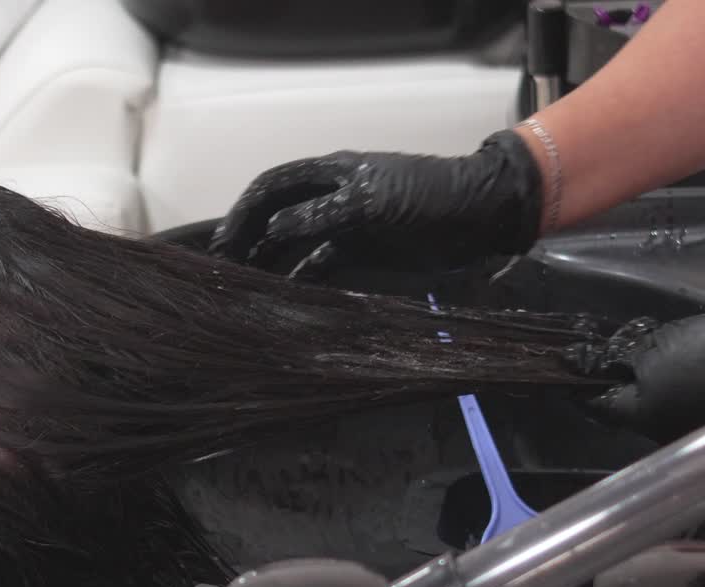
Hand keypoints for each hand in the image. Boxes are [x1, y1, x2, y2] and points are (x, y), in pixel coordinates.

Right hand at [208, 130, 544, 279]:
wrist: (481, 214)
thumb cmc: (429, 196)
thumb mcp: (371, 201)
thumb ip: (320, 215)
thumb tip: (274, 228)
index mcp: (332, 173)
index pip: (273, 186)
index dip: (245, 211)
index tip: (223, 241)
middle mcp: (333, 197)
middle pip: (278, 216)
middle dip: (251, 239)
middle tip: (226, 271)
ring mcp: (348, 225)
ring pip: (297, 242)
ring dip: (273, 262)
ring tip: (247, 289)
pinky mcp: (365, 251)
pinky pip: (324, 264)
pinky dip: (304, 278)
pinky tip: (287, 296)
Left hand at [564, 314, 704, 442]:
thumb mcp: (655, 348)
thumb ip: (618, 359)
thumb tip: (587, 365)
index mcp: (639, 419)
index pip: (594, 405)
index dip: (579, 383)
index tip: (570, 364)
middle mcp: (659, 435)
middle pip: (625, 405)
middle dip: (619, 377)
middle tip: (621, 346)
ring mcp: (688, 431)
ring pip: (654, 403)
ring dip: (649, 379)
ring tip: (662, 348)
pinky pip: (681, 402)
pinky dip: (676, 383)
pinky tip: (688, 359)